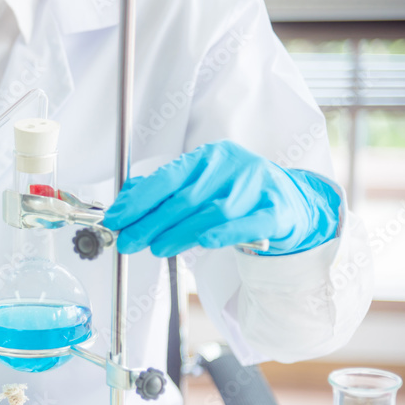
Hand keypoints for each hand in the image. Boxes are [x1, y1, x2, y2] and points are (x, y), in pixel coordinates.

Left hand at [103, 141, 340, 257]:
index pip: (167, 178)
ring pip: (212, 212)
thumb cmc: (235, 194)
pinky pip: (249, 223)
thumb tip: (125, 204)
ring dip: (180, 233)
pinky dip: (226, 233)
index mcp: (209, 156)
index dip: (138, 201)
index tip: (116, 220)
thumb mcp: (200, 186)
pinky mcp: (276, 210)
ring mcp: (257, 186)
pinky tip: (206, 242)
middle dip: (151, 223)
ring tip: (157, 248)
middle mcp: (233, 165)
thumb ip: (164, 193)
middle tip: (129, 242)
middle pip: (186, 198)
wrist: (289, 201)